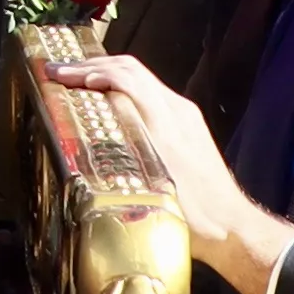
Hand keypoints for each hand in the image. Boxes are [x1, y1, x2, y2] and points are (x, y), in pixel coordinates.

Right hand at [65, 56, 284, 288]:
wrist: (232, 228)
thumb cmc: (196, 214)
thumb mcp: (155, 181)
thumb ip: (129, 147)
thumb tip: (97, 120)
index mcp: (168, 120)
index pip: (125, 77)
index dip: (89, 71)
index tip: (61, 76)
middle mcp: (178, 110)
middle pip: (131, 69)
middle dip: (92, 65)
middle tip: (61, 72)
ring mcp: (185, 116)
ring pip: (141, 79)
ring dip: (107, 74)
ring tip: (77, 80)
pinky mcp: (188, 126)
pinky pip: (150, 94)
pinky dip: (122, 87)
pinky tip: (107, 102)